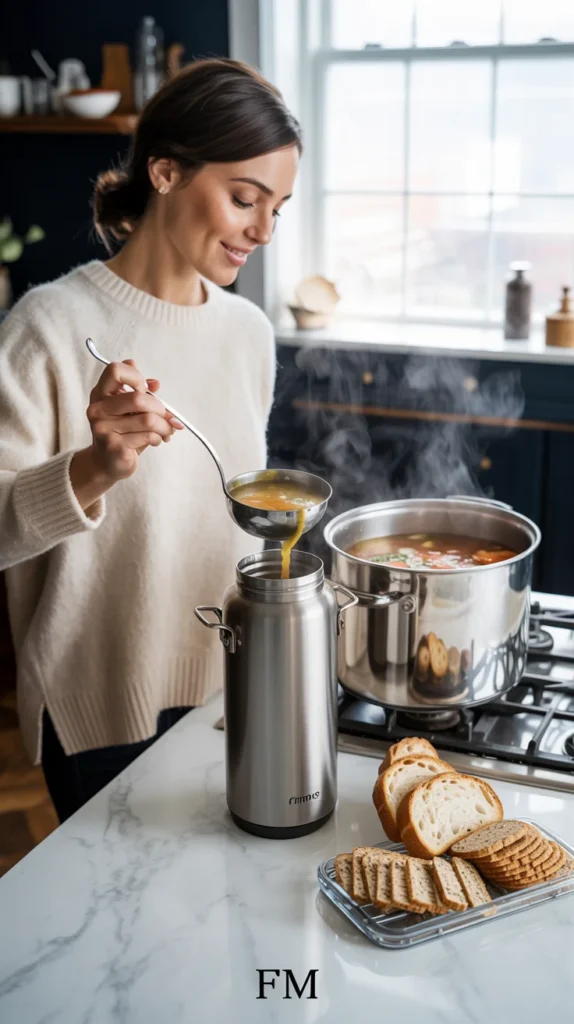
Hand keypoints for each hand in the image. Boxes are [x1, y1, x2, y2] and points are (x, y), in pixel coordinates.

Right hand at [86, 358, 183, 482]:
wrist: (106, 463)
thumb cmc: (121, 433)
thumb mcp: (128, 410)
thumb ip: (140, 392)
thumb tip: (156, 383)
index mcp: (100, 394)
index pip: (115, 370)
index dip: (136, 377)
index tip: (146, 390)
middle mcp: (98, 409)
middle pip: (139, 398)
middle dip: (160, 408)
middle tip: (167, 417)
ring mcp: (103, 428)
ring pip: (148, 419)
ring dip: (165, 426)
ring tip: (166, 431)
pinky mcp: (114, 446)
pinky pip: (148, 436)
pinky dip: (158, 438)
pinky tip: (156, 441)